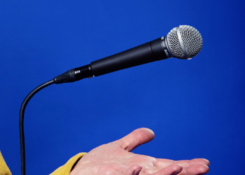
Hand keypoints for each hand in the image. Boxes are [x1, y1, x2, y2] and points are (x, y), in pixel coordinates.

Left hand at [70, 128, 208, 174]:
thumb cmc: (98, 166)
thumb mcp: (118, 148)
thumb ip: (134, 140)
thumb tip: (151, 132)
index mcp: (143, 167)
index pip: (169, 165)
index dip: (187, 165)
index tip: (205, 163)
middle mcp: (139, 174)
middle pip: (165, 173)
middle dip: (184, 171)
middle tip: (203, 168)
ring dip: (165, 173)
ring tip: (179, 167)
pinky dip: (132, 173)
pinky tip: (138, 167)